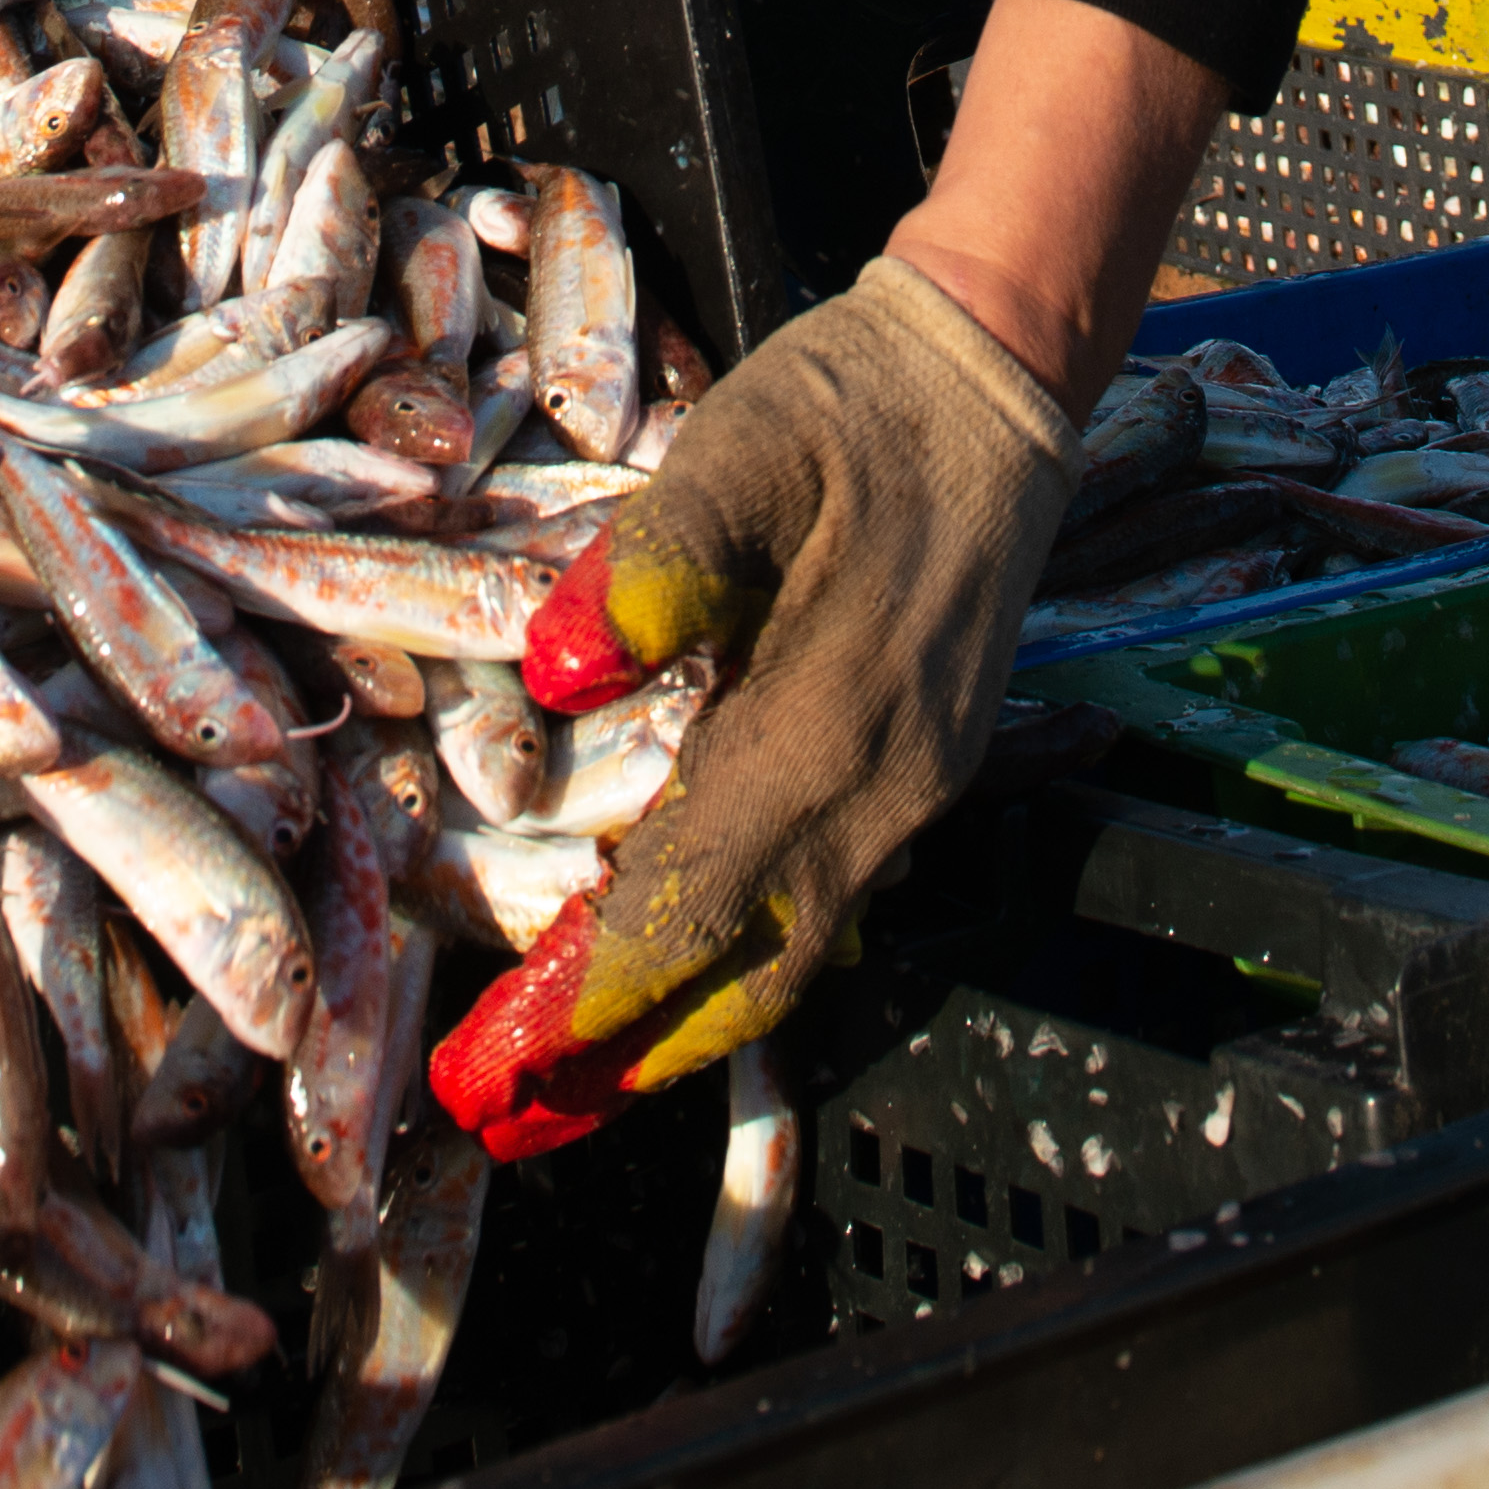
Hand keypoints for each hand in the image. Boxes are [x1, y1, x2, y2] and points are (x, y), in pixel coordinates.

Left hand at [477, 257, 1076, 1127]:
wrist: (997, 374)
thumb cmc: (853, 405)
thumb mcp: (740, 448)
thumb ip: (651, 560)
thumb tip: (559, 673)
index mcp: (827, 726)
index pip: (690, 909)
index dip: (586, 998)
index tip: (490, 1068)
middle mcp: (883, 790)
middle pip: (747, 977)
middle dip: (623, 1058)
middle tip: (507, 1114)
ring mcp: (919, 789)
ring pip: (795, 955)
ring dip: (683, 1023)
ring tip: (576, 1076)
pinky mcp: (931, 767)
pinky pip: (828, 902)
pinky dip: (744, 956)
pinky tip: (684, 961)